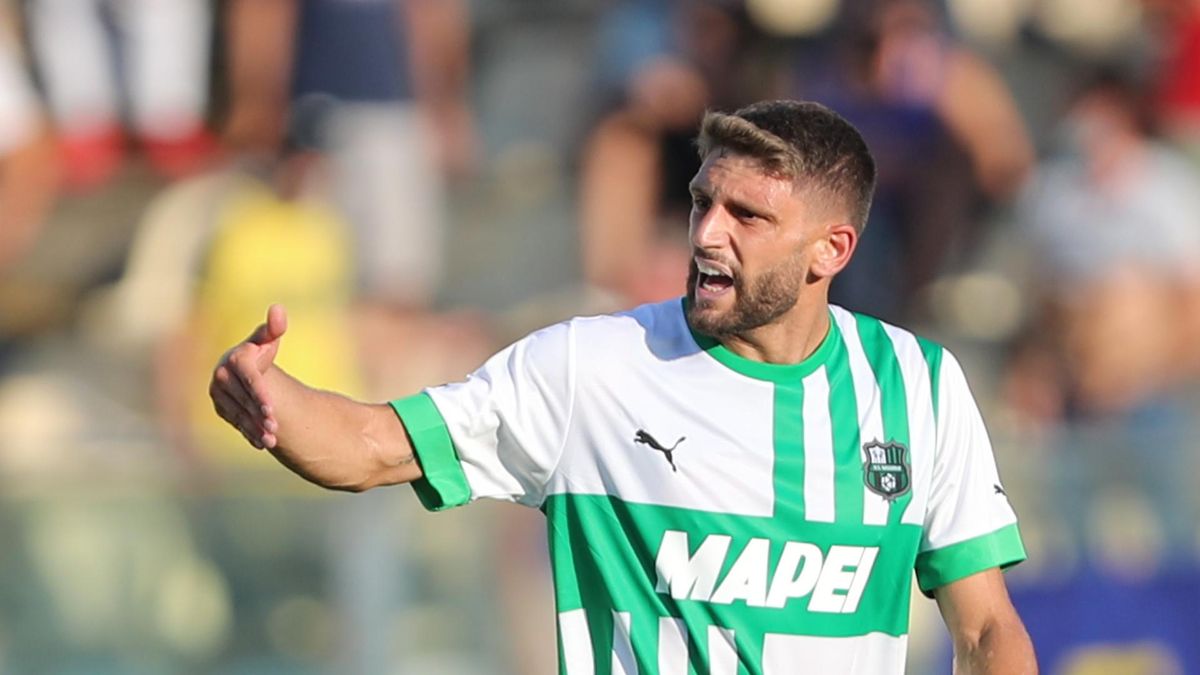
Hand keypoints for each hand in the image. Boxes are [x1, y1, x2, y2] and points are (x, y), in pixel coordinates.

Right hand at [209, 304, 286, 448]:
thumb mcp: (269, 340)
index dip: (260, 394)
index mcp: (235, 358)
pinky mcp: (220, 407)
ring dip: (255, 427)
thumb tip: (278, 309)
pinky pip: (235, 422)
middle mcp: (222, 375)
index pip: (249, 378)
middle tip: (276, 427)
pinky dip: (248, 433)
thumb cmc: (261, 351)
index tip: (273, 408)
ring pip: (239, 413)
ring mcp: (218, 393)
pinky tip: (261, 444)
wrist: (244, 370)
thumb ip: (275, 327)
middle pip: (245, 399)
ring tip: (272, 440)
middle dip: (260, 414)